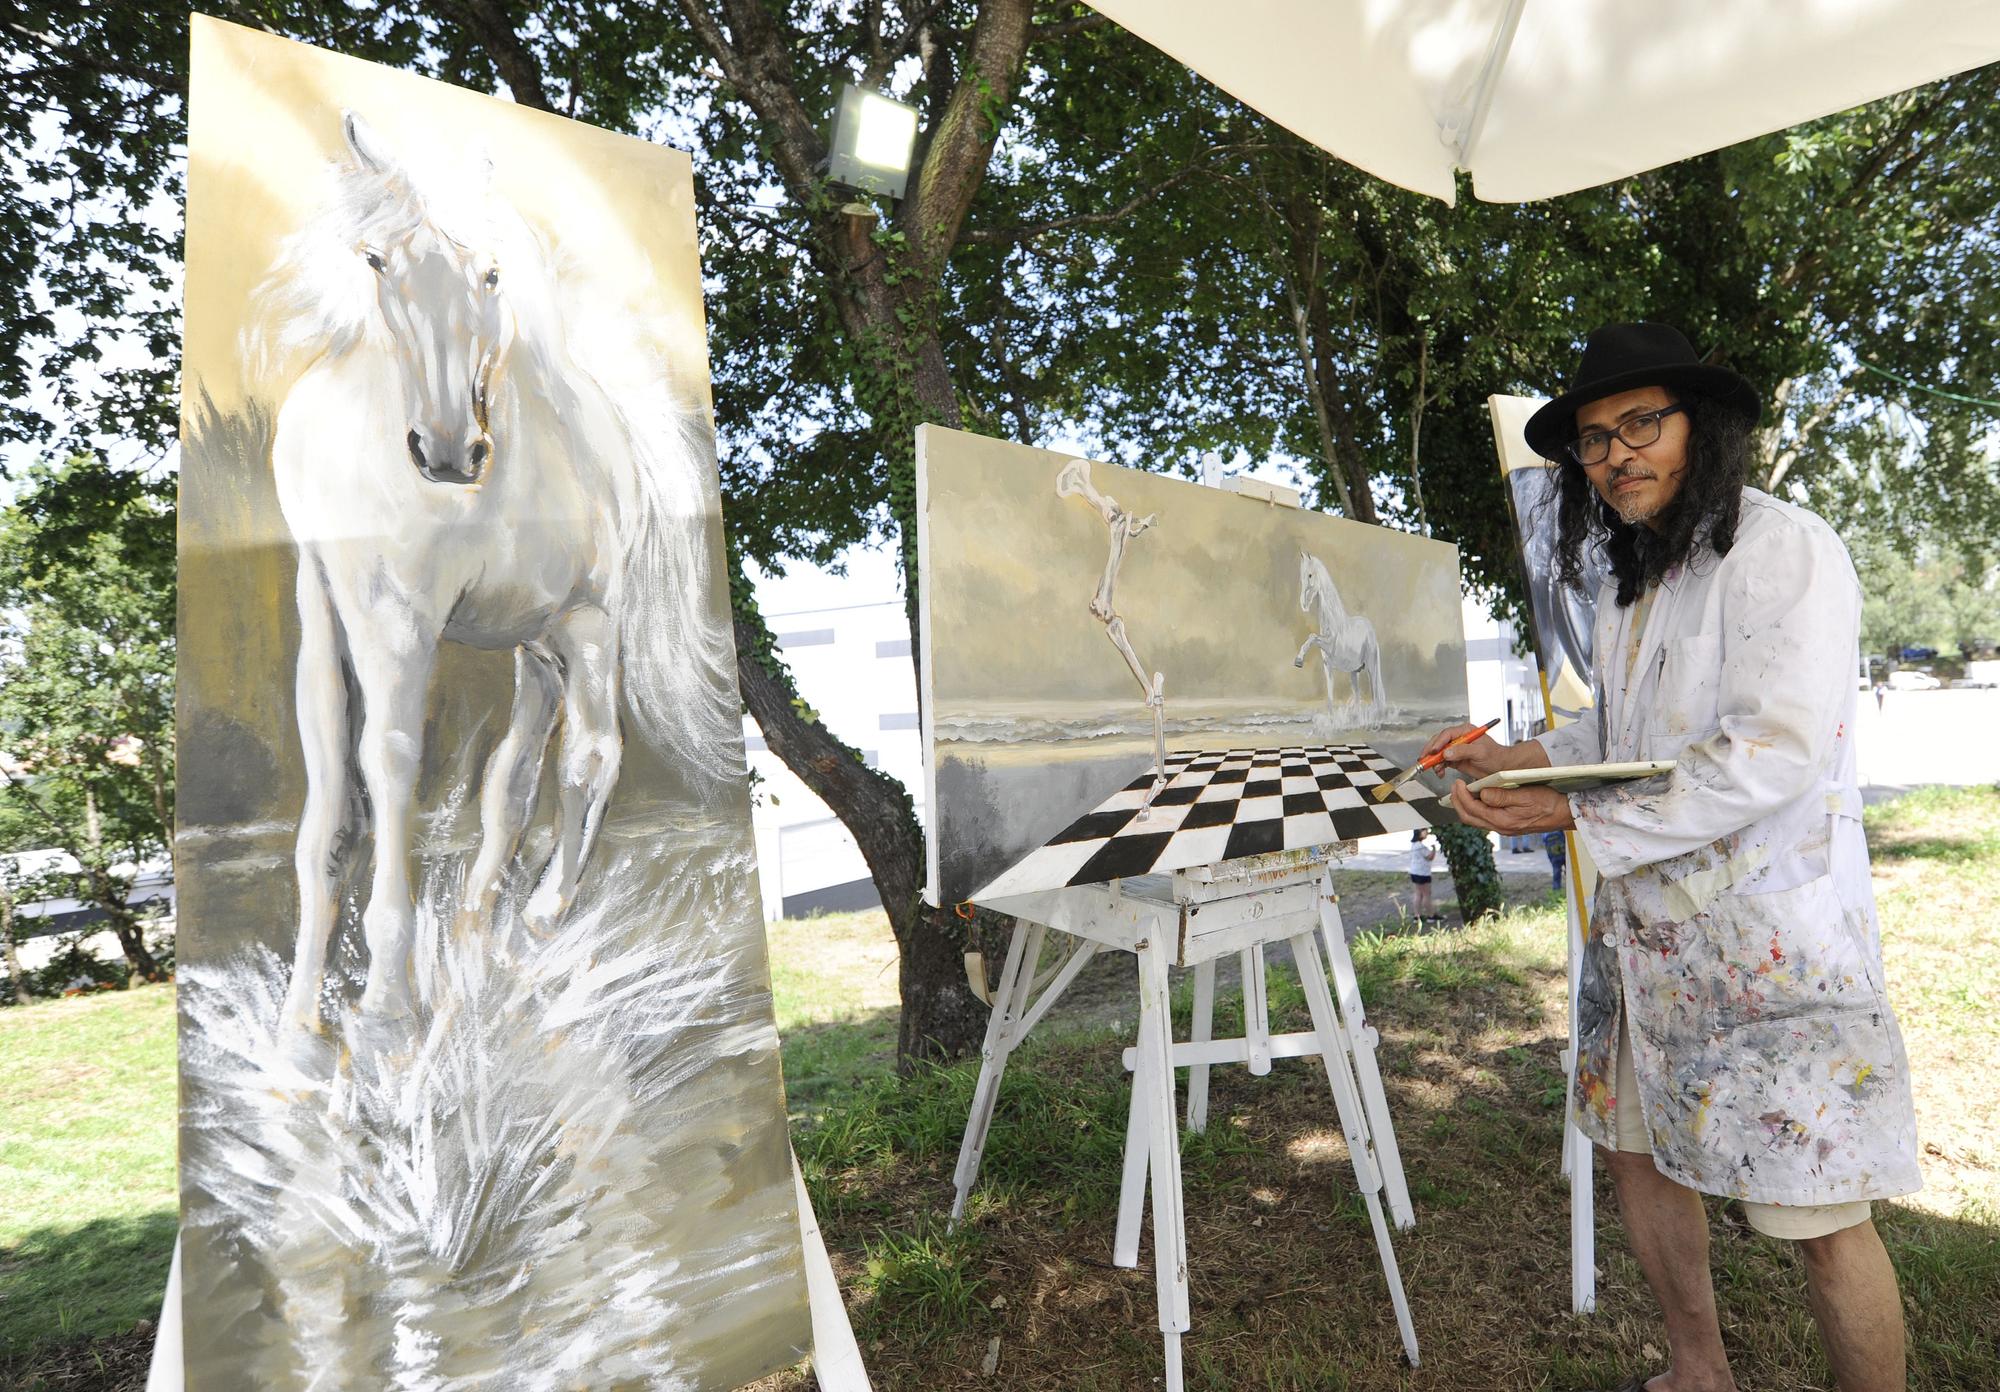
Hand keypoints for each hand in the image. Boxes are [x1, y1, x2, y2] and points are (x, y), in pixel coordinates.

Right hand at [1419, 723, 1533, 779]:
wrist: (1502, 768)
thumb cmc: (1496, 756)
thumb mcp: (1480, 752)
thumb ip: (1463, 751)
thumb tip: (1447, 752)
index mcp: (1465, 731)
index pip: (1447, 734)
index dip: (1438, 742)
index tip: (1432, 751)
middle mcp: (1459, 739)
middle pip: (1439, 742)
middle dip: (1430, 752)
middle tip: (1424, 760)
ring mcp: (1456, 749)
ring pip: (1439, 753)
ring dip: (1434, 762)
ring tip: (1435, 769)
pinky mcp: (1455, 760)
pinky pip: (1442, 762)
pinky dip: (1439, 768)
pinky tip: (1440, 773)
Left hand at [1448, 780, 1574, 834]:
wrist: (1564, 813)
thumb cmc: (1548, 802)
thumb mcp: (1525, 795)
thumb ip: (1502, 796)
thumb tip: (1482, 794)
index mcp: (1503, 821)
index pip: (1473, 809)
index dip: (1461, 796)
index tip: (1457, 783)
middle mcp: (1501, 827)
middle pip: (1469, 818)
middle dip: (1457, 802)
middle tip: (1454, 786)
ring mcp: (1503, 828)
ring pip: (1475, 820)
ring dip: (1465, 805)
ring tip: (1462, 790)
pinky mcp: (1507, 825)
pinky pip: (1484, 819)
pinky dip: (1476, 808)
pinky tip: (1477, 797)